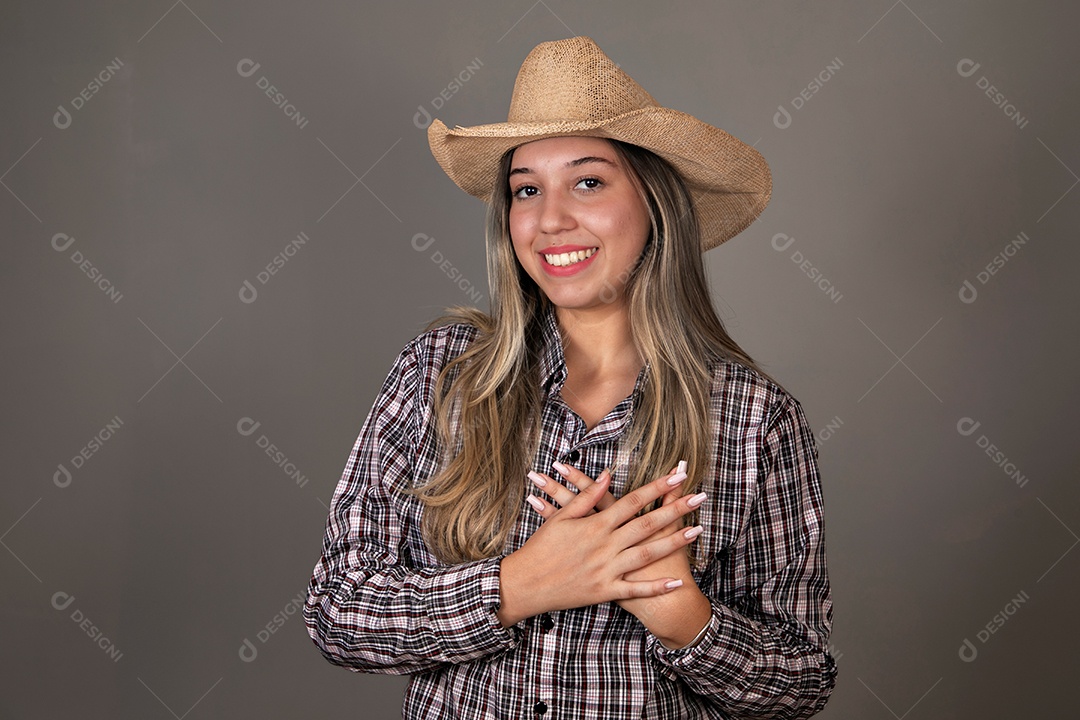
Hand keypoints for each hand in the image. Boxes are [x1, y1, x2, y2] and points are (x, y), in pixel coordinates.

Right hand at [496, 464, 703, 627]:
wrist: (525, 584)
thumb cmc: (541, 548)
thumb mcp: (561, 518)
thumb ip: (587, 496)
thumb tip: (608, 475)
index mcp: (596, 525)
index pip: (634, 501)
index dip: (658, 487)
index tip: (679, 475)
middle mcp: (605, 546)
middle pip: (648, 524)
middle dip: (676, 510)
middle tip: (700, 497)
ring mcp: (607, 569)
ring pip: (647, 554)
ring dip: (674, 542)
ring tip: (697, 531)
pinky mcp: (605, 591)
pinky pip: (636, 590)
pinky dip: (657, 587)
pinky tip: (677, 582)